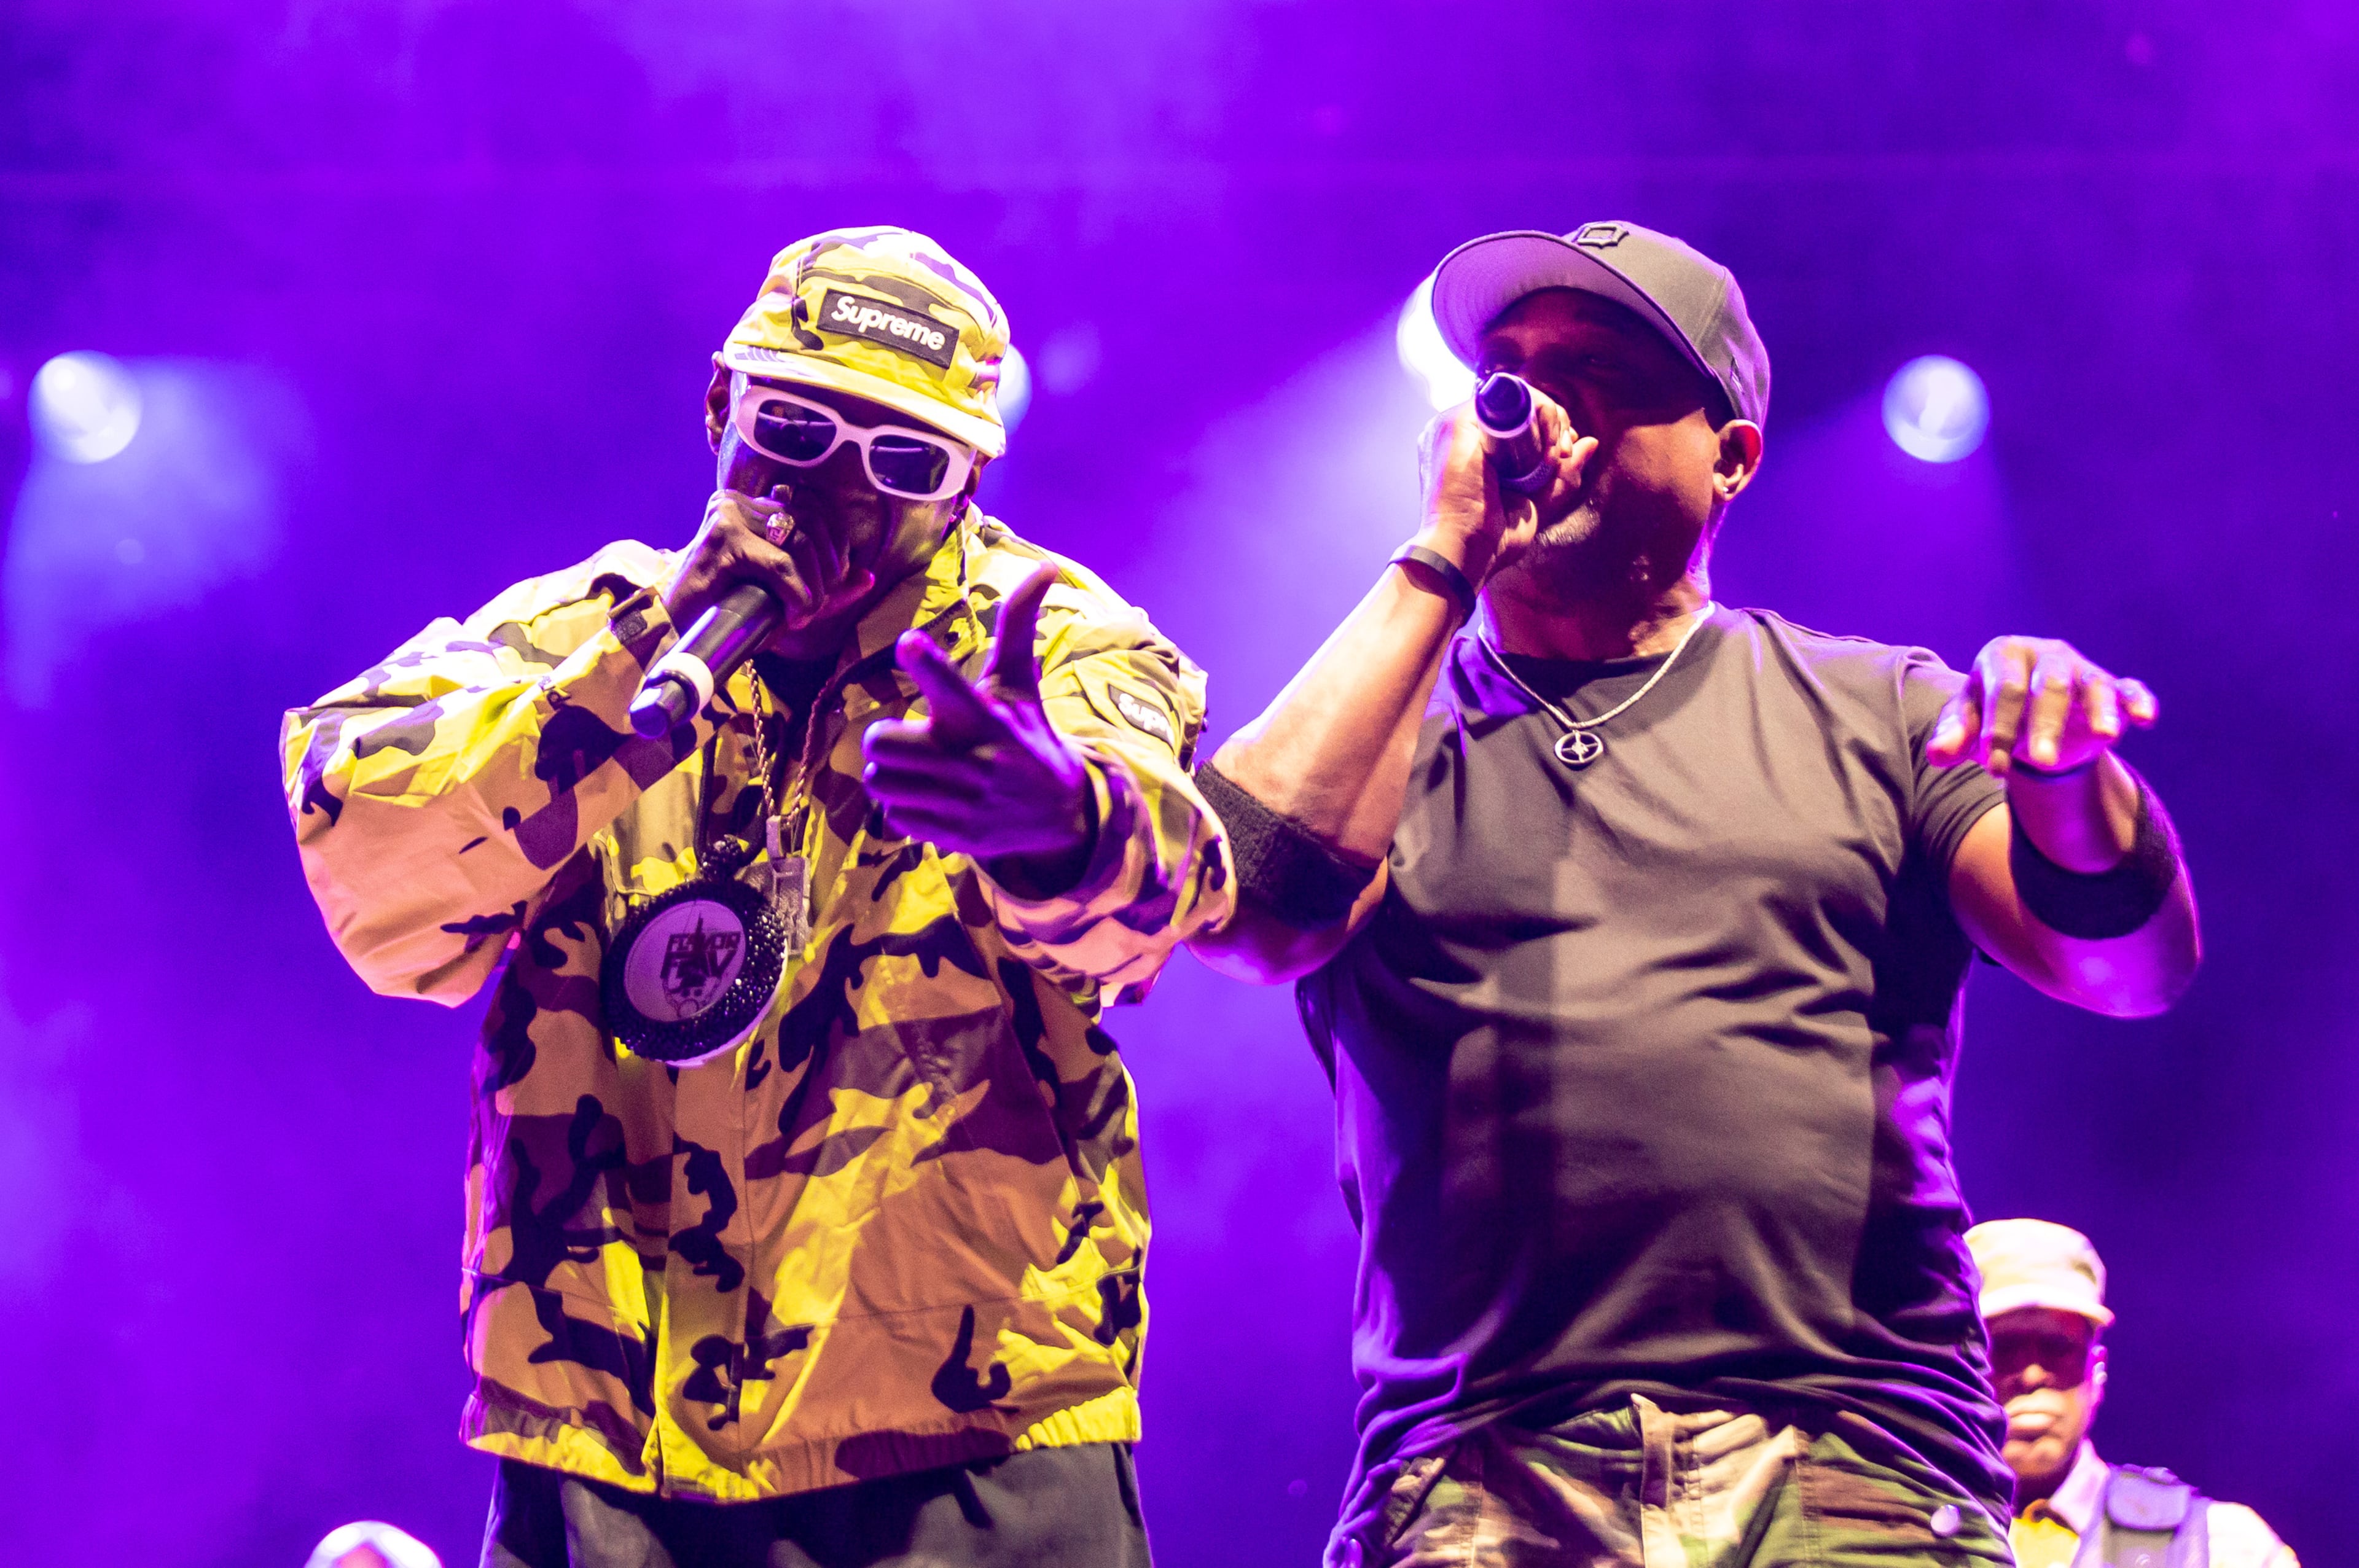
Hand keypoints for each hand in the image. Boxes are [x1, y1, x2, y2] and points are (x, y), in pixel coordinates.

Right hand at [664, 485, 874, 640]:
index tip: (833, 585)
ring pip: (799, 540)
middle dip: (829, 566)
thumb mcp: (786, 598)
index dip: (837, 546)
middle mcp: (741, 502)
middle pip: (812, 520)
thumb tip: (868, 577)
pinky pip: (779, 564)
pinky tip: (792, 617)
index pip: (816, 508)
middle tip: (820, 603)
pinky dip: (796, 594)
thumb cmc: (729, 614)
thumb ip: (827, 587)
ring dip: (814, 584)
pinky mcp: (722, 538)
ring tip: (804, 614)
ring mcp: (729, 515)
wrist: (678, 633)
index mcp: (755, 506)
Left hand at [859, 563, 1094, 864]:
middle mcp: (973, 762)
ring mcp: (961, 804)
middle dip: (885, 738)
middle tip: (908, 737)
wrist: (1059, 814)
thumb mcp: (1020, 683)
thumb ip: (1019, 625)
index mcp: (986, 718)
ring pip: (879, 780)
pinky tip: (931, 799)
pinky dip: (904, 806)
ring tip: (917, 768)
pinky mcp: (952, 835)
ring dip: (889, 773)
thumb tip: (1048, 564)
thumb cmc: (1026, 733)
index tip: (909, 641)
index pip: (951, 686)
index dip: (927, 663)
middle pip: (880, 740)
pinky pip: (893, 816)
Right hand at [1416, 389, 1597, 581]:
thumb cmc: (1493, 538)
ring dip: (1549, 419)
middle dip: (1555, 423)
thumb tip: (1591, 443)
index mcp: (1471, 447)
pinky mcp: (1458, 423)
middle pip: (1518, 404)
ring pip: (1516, 397)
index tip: (1564, 455)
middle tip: (1565, 455)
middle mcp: (1460, 431)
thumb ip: (1562, 474)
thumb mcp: (1537, 502)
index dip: (1549, 428)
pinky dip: (1539, 414)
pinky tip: (1547, 446)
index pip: (1516, 418)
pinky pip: (1508, 399)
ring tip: (1556, 455)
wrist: (1465, 554)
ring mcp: (1455, 425)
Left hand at [1927, 635, 2158, 776]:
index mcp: (2004, 654)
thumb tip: (1937, 755)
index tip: (1995, 768)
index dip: (2000, 729)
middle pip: (2048, 687)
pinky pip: (2129, 689)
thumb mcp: (1968, 724)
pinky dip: (2138, 701)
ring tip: (2106, 736)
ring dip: (2100, 710)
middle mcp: (2046, 655)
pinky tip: (2145, 719)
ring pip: (2092, 686)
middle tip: (2043, 761)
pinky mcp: (2111, 687)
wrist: (2027, 713)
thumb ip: (1953, 736)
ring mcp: (2081, 669)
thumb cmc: (1991, 715)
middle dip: (2045, 725)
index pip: (2003, 691)